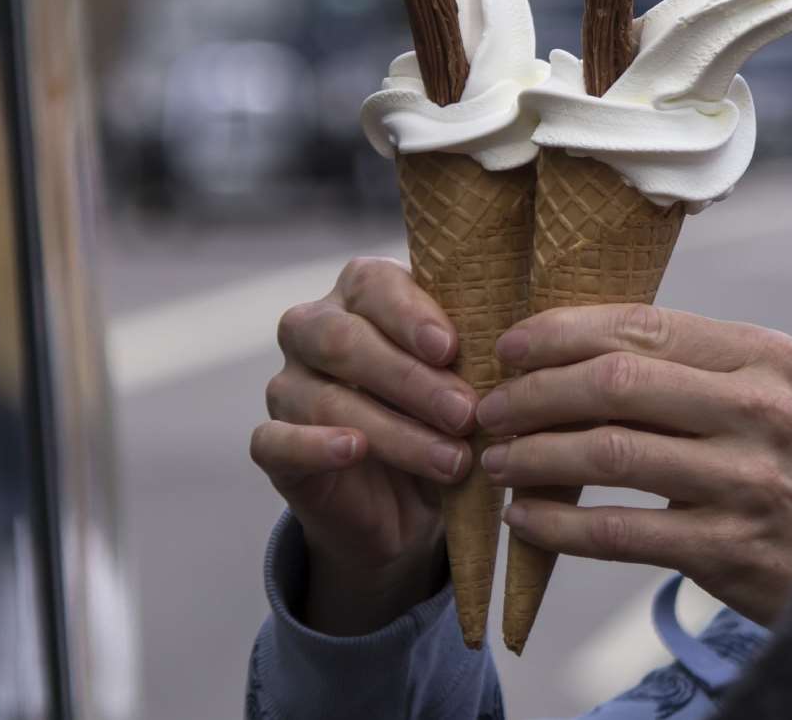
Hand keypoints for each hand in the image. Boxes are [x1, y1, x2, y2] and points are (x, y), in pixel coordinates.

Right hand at [250, 257, 478, 634]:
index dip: (410, 315)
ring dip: (394, 429)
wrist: (404, 507)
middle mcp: (312, 330)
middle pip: (343, 338)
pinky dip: (315, 444)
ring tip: (452, 460)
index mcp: (360, 295)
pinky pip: (276, 439)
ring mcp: (286, 386)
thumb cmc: (442, 422)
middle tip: (466, 413)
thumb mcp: (466, 384)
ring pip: (323, 396)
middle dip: (410, 379)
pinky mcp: (272, 445)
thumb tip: (519, 348)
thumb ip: (477, 357)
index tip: (451, 349)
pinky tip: (354, 450)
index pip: (373, 284)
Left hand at [476, 304, 791, 625]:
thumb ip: (691, 368)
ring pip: (607, 452)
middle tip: (488, 407)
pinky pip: (618, 531)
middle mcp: (760, 408)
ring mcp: (747, 479)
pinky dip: (559, 525)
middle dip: (533, 392)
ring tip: (497, 460)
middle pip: (613, 382)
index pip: (640, 325)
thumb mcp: (771, 396)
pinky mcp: (731, 548)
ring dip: (534, 454)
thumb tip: (571, 348)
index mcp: (764, 355)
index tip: (509, 346)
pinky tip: (524, 519)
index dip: (561, 332)